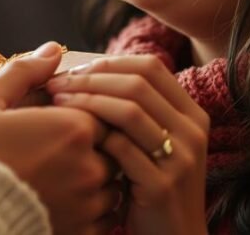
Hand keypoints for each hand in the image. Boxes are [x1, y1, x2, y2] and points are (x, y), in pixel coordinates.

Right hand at [0, 42, 121, 234]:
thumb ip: (25, 72)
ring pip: (114, 184)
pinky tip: (70, 200)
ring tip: (67, 172)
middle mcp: (89, 167)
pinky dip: (95, 209)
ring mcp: (88, 204)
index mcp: (73, 128)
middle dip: (94, 142)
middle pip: (114, 145)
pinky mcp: (81, 234)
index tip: (58, 115)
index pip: (102, 109)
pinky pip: (106, 219)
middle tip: (61, 145)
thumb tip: (53, 49)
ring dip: (99, 175)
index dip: (82, 108)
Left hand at [45, 55, 208, 234]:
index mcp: (192, 114)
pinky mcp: (162, 185)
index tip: (77, 69)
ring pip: (129, 111)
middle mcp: (192, 132)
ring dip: (86, 100)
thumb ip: (139, 109)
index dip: (110, 63)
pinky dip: (93, 136)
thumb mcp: (158, 142)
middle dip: (91, 78)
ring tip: (58, 101)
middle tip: (58, 83)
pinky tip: (71, 135)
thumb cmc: (152, 185)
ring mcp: (181, 159)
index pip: (151, 66)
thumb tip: (95, 70)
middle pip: (137, 83)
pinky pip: (121, 148)